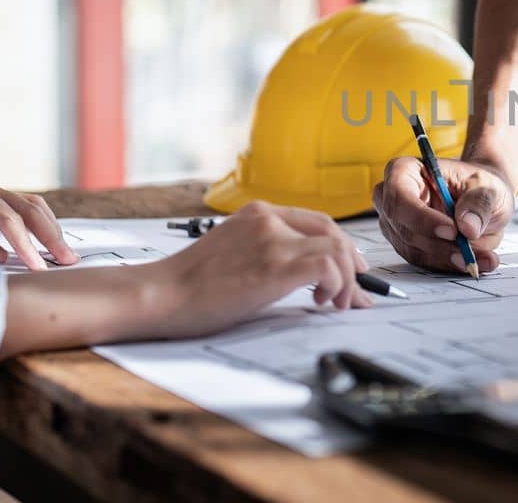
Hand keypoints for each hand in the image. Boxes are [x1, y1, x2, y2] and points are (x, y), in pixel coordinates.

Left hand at [0, 177, 76, 270]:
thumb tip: (1, 256)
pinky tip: (49, 247)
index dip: (26, 244)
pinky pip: (23, 215)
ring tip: (65, 255)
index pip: (8, 219)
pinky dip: (40, 230)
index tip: (38, 268)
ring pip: (32, 208)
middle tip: (69, 260)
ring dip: (50, 231)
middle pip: (30, 208)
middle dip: (51, 235)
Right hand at [0, 201, 371, 355]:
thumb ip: (266, 254)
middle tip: (358, 293)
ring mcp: (272, 240)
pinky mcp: (275, 265)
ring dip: (348, 281)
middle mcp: (268, 219)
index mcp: (256, 213)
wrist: (159, 295)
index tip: (353, 269)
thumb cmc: (188, 287)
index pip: (315, 221)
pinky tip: (323, 303)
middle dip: (353, 264)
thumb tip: (307, 278)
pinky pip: (328, 266)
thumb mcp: (233, 255)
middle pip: (332, 232)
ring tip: (338, 305)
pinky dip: (337, 286)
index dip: (341, 246)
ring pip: (337, 249)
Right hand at [372, 157, 512, 273]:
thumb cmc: (478, 185)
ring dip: (446, 258)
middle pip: (403, 228)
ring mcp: (397, 225)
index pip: (399, 196)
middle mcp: (393, 199)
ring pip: (413, 250)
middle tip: (468, 253)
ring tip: (477, 259)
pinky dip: (447, 265)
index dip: (422, 218)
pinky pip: (423, 262)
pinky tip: (471, 263)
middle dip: (438, 245)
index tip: (452, 231)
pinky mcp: (408, 247)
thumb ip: (479, 203)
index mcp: (405, 171)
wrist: (482, 200)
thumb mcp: (487, 187)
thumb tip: (468, 228)